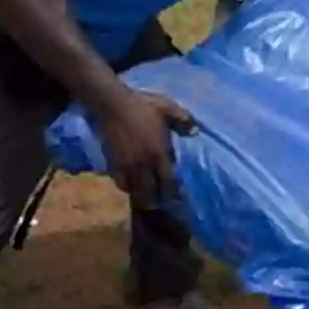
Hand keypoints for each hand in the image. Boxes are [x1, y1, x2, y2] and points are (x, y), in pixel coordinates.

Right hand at [95, 89, 195, 208]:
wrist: (112, 104)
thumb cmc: (142, 105)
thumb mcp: (167, 108)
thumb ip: (183, 121)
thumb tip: (195, 132)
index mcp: (159, 153)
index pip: (168, 181)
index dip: (174, 192)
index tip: (179, 199)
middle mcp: (143, 164)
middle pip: (150, 192)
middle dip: (157, 201)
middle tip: (163, 204)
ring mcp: (127, 166)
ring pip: (135, 191)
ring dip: (142, 198)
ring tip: (148, 202)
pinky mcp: (113, 164)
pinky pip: (121, 183)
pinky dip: (127, 188)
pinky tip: (131, 187)